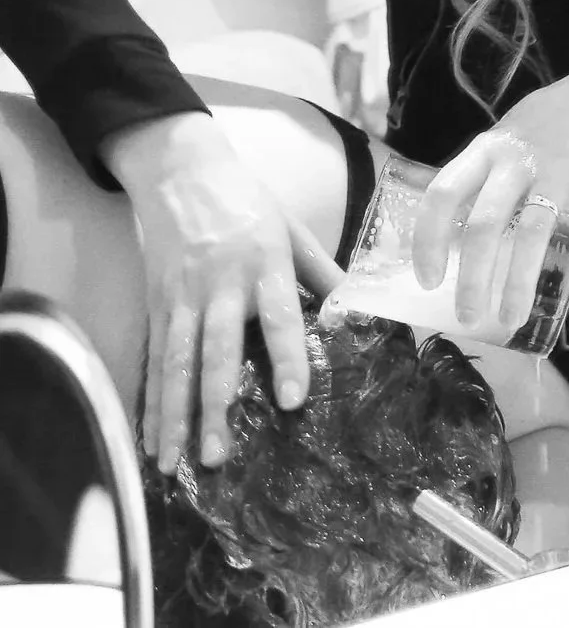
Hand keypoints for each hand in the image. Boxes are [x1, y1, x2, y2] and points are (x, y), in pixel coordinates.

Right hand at [102, 112, 340, 474]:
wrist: (183, 171)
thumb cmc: (249, 201)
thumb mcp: (293, 228)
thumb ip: (322, 271)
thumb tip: (354, 312)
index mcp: (265, 264)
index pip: (280, 316)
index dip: (287, 358)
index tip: (293, 400)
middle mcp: (222, 284)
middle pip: (217, 351)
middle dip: (214, 406)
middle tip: (217, 456)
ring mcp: (182, 296)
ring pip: (176, 363)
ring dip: (173, 415)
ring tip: (172, 462)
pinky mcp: (156, 303)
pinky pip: (152, 358)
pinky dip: (148, 400)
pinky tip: (149, 437)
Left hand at [411, 81, 568, 335]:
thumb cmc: (525, 144)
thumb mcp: (489, 152)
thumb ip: (470, 195)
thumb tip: (443, 265)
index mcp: (483, 153)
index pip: (444, 195)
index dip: (430, 239)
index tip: (429, 281)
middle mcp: (518, 162)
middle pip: (488, 223)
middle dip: (475, 278)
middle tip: (468, 317)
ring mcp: (560, 174)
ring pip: (535, 233)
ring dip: (521, 282)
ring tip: (512, 318)